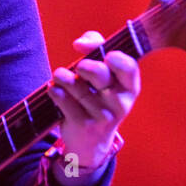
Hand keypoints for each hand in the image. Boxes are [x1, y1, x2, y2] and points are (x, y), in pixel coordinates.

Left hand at [46, 31, 140, 177]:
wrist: (91, 142)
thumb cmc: (97, 97)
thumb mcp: (106, 75)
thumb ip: (97, 48)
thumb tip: (80, 43)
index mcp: (130, 88)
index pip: (129, 68)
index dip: (116, 58)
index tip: (106, 55)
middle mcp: (120, 103)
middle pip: (99, 73)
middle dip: (84, 65)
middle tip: (80, 67)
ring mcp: (102, 117)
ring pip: (75, 84)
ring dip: (63, 76)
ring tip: (61, 77)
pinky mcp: (83, 125)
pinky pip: (62, 98)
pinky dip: (54, 90)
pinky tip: (55, 91)